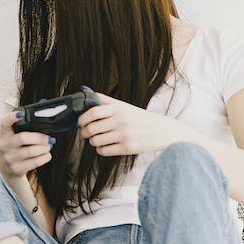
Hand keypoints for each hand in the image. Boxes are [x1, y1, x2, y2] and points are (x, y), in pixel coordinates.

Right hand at [0, 110, 53, 177]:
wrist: (8, 169)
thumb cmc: (16, 148)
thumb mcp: (14, 137)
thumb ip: (25, 126)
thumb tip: (45, 111)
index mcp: (4, 133)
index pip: (5, 122)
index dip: (12, 117)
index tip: (22, 114)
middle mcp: (5, 145)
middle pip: (23, 137)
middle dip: (40, 137)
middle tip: (49, 138)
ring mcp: (10, 158)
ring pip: (32, 151)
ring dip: (44, 148)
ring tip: (48, 146)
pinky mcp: (17, 168)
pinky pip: (35, 162)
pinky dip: (45, 157)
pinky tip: (46, 154)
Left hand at [77, 92, 191, 155]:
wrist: (163, 130)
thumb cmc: (140, 118)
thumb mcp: (124, 106)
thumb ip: (105, 101)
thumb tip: (84, 92)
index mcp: (119, 109)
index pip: (93, 112)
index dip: (82, 118)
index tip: (80, 122)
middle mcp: (121, 121)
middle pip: (91, 128)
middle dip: (85, 132)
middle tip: (86, 132)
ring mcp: (124, 135)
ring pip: (95, 141)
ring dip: (93, 141)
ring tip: (98, 139)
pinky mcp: (127, 148)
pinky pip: (104, 151)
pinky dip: (100, 149)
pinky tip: (105, 146)